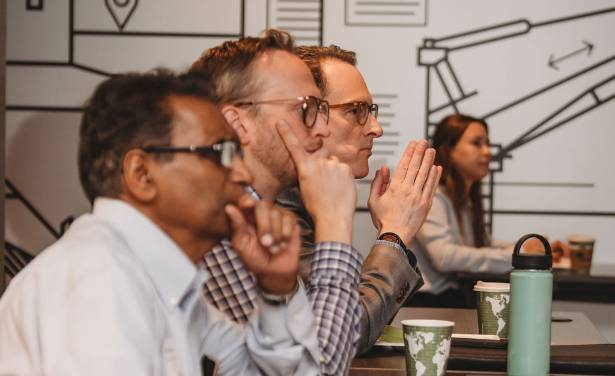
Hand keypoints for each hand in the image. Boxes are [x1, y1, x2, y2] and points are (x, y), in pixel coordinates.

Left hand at [226, 195, 299, 294]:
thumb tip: (229, 207)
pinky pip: (289, 220)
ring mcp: (277, 214)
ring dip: (275, 235)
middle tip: (265, 243)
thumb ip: (237, 226)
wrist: (274, 272)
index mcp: (246, 216)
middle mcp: (262, 212)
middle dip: (265, 226)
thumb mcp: (242, 244)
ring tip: (273, 247)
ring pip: (277, 214)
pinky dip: (285, 234)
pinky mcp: (291, 220)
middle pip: (263, 205)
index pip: (246, 200)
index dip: (247, 201)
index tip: (247, 205)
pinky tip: (283, 243)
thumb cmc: (255, 258)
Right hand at [277, 120, 355, 243]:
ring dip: (333, 170)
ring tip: (333, 188)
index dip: (286, 133)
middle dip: (322, 162)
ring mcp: (333, 164)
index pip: (294, 146)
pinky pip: (343, 168)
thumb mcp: (304, 189)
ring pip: (333, 162)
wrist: (333, 217)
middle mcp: (319, 163)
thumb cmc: (317, 208)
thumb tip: (313, 167)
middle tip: (324, 180)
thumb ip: (308, 173)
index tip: (281, 123)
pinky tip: (340, 188)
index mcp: (305, 168)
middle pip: (320, 154)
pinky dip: (342, 176)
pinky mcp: (346, 168)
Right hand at [368, 140, 441, 244]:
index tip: (413, 143)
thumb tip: (383, 169)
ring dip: (429, 161)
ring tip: (432, 150)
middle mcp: (408, 190)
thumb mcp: (373, 200)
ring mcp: (418, 197)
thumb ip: (378, 183)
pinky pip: (432, 187)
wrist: (395, 236)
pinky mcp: (426, 204)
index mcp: (395, 188)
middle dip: (420, 152)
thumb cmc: (383, 220)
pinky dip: (435, 177)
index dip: (409, 152)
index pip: (404, 165)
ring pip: (425, 175)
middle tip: (424, 141)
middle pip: (416, 167)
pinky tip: (437, 168)